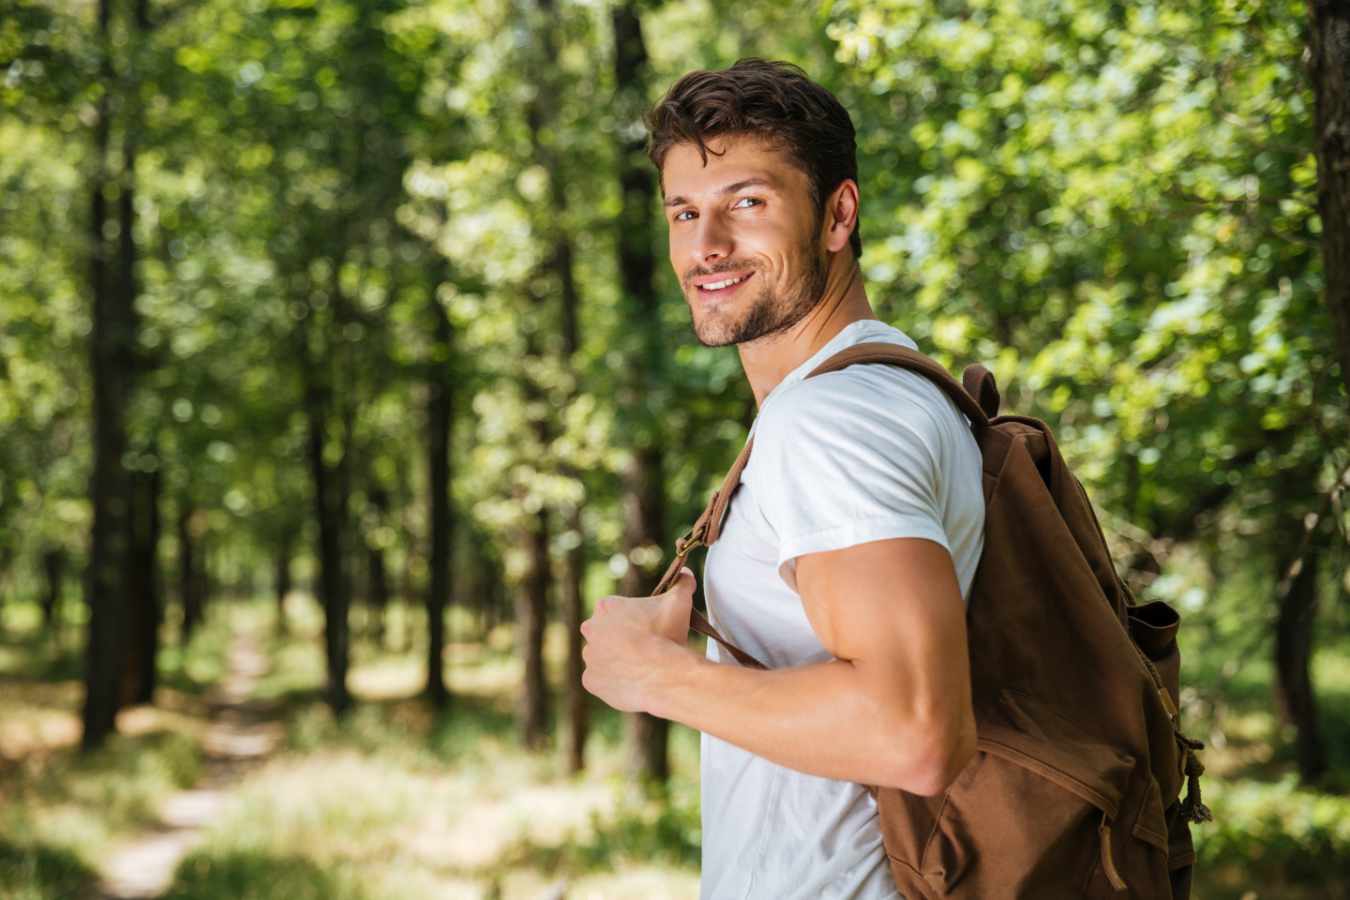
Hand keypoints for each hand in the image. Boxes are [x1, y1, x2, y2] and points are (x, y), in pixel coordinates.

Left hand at [579, 567, 697, 713]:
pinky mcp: (590, 680)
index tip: (648, 626)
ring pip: (601, 656)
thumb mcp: (679, 601)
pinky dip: (613, 682)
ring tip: (640, 666)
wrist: (661, 674)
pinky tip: (631, 681)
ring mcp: (589, 656)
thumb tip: (687, 574)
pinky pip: (600, 680)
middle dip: (620, 638)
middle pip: (605, 632)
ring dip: (615, 659)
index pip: (616, 609)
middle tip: (644, 646)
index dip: (634, 618)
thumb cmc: (666, 635)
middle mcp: (591, 629)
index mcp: (606, 607)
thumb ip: (681, 584)